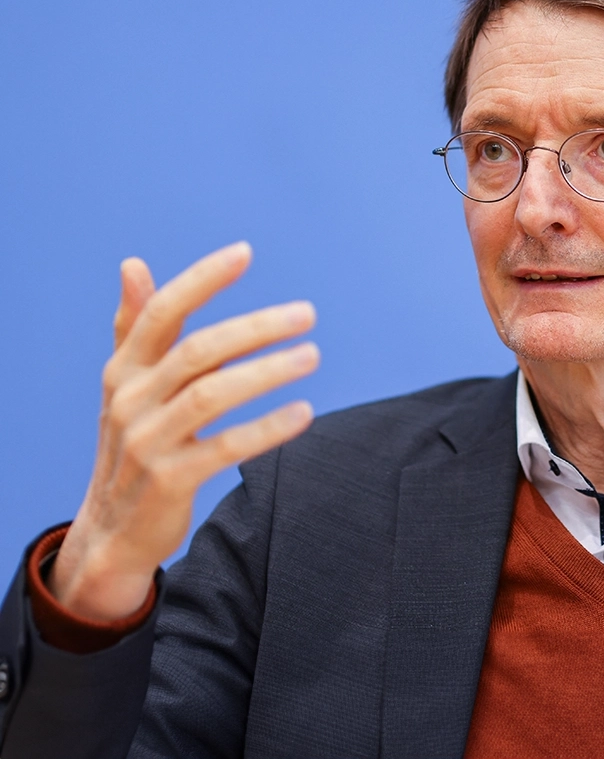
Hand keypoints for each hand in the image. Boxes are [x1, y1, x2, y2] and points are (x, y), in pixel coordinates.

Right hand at [49, 242, 318, 620]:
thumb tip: (132, 263)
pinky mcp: (170, 480)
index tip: (245, 252)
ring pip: (214, 394)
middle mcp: (131, 400)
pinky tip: (304, 412)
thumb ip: (136, 325)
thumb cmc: (134, 439)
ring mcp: (148, 441)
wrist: (113, 529)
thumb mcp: (128, 384)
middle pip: (199, 351)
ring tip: (313, 356)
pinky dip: (268, 428)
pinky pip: (227, 446)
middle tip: (307, 314)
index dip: (202, 280)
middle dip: (256, 327)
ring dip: (269, 371)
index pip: (161, 313)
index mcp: (124, 370)